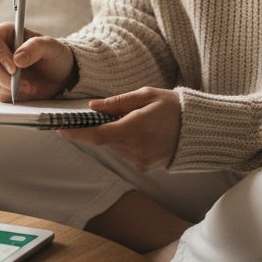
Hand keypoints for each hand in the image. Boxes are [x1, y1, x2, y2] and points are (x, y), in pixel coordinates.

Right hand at [0, 22, 75, 102]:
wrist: (61, 75)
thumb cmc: (55, 55)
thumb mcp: (52, 46)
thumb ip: (36, 47)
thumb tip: (17, 59)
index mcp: (7, 34)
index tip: (14, 67)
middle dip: (3, 76)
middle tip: (22, 81)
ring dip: (9, 87)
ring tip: (29, 86)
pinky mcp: (1, 87)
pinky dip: (12, 95)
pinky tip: (26, 90)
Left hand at [60, 88, 180, 171]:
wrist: (200, 129)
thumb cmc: (174, 107)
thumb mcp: (146, 95)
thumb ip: (118, 102)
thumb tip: (93, 106)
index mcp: (135, 128)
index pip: (98, 135)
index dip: (77, 133)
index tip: (62, 128)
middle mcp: (136, 149)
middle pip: (103, 140)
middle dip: (95, 128)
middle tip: (93, 115)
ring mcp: (140, 160)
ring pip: (113, 146)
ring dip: (112, 134)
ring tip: (129, 119)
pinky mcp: (144, 165)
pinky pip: (124, 152)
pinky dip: (123, 141)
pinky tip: (137, 130)